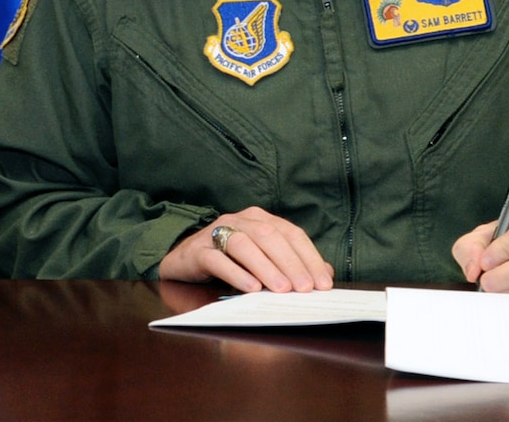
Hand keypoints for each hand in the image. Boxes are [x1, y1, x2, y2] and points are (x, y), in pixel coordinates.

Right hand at [160, 207, 333, 292]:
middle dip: (290, 263)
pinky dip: (236, 273)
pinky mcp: (197, 251)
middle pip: (268, 236)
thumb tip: (325, 273)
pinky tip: (250, 288)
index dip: (309, 257)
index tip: (323, 283)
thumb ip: (291, 263)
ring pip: (244, 244)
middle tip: (304, 288)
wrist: (183, 261)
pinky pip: (217, 260)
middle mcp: (238, 220)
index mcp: (258, 218)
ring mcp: (215, 233)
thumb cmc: (229, 261)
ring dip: (266, 267)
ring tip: (281, 289)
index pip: (290, 233)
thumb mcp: (262, 261)